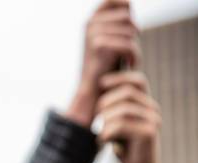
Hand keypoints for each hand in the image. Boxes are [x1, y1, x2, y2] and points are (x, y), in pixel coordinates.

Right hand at [66, 0, 139, 126]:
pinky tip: (131, 65)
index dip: (125, 5)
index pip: (114, 0)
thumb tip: (128, 3)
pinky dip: (134, 56)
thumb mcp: (110, 40)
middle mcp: (89, 24)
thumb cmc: (104, 67)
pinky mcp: (99, 45)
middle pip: (126, 16)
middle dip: (133, 33)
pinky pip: (128, 44)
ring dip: (134, 47)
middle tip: (130, 50)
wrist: (92, 90)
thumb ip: (117, 22)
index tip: (130, 24)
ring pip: (130, 30)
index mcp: (91, 21)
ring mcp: (93, 33)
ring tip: (130, 60)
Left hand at [96, 71, 165, 162]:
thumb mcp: (114, 123)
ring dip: (104, 121)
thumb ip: (110, 107)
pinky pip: (121, 125)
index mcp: (145, 104)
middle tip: (97, 121)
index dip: (118, 78)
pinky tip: (103, 141)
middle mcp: (152, 109)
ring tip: (100, 133)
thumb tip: (97, 86)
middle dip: (105, 104)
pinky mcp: (149, 133)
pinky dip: (106, 132)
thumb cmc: (123, 146)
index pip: (137, 80)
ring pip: (122, 109)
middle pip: (126, 92)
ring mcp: (153, 120)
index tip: (100, 84)